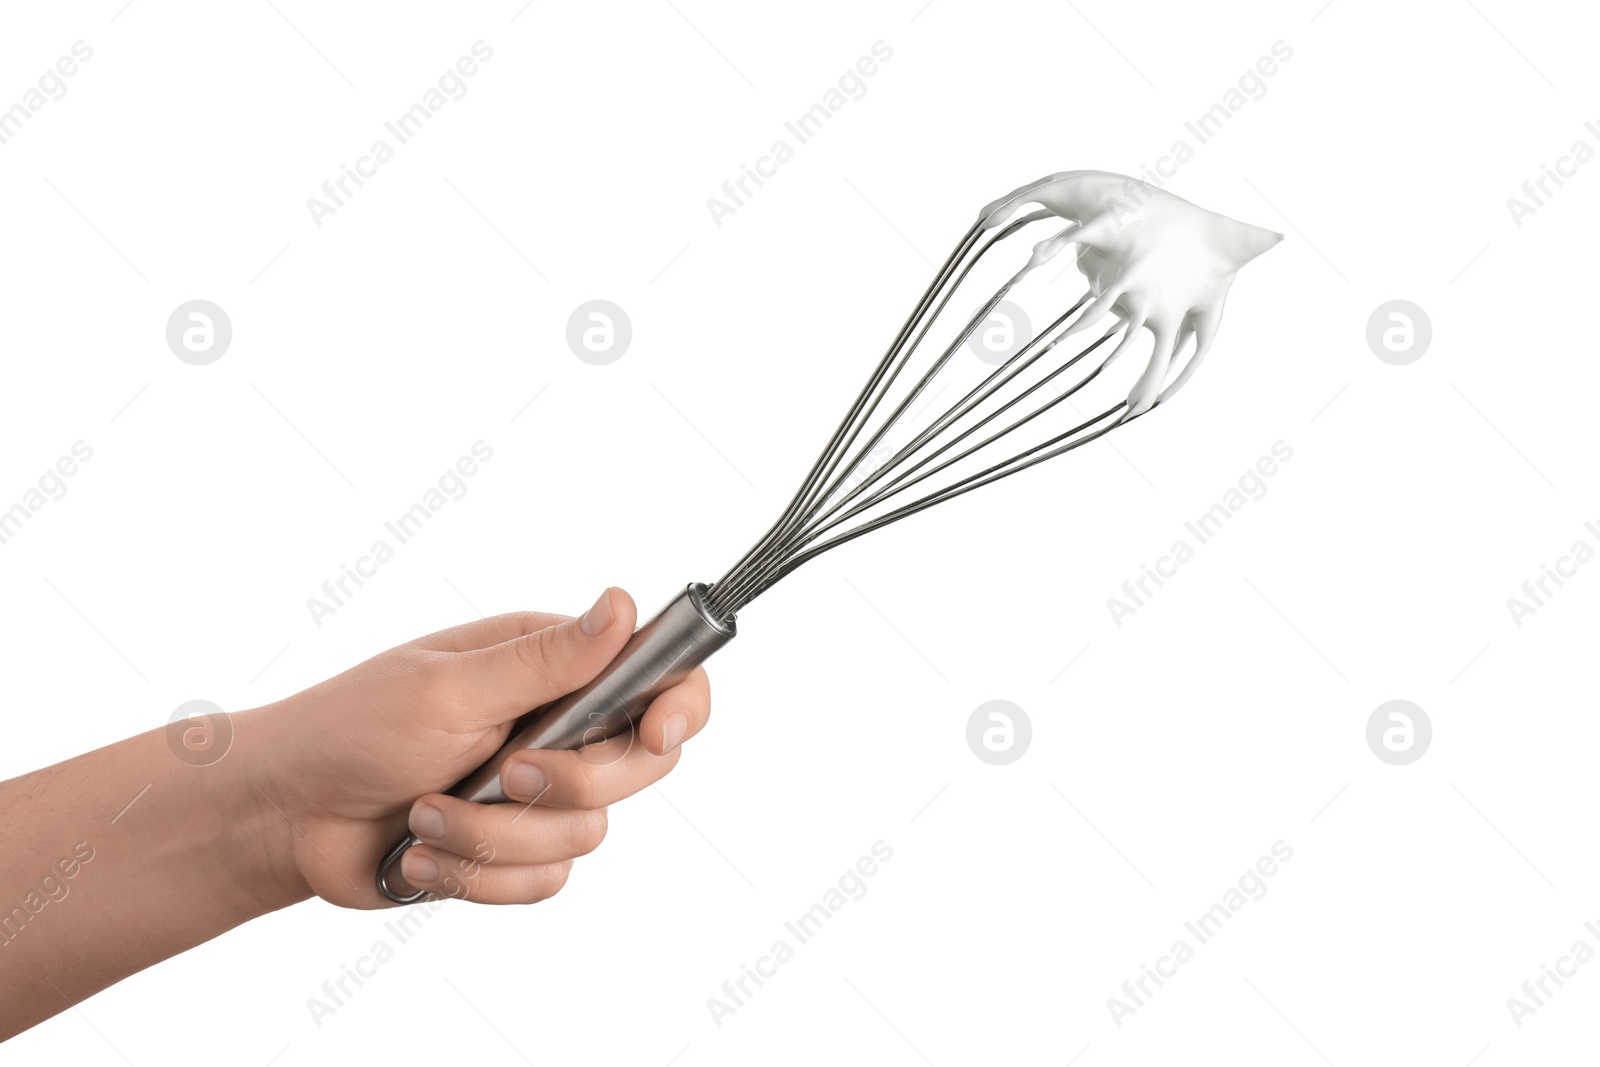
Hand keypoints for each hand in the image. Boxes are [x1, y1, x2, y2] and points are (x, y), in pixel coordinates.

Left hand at [243, 587, 710, 908]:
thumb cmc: (351, 728)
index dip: (679, 707)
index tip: (656, 736)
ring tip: (424, 816)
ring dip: (494, 836)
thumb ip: (547, 660)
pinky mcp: (513, 852)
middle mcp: (558, 725)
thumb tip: (623, 604)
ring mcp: (538, 794)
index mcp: (552, 663)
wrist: (284, 817)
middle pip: (639, 766)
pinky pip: (544, 882)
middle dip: (569, 784)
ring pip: (585, 835)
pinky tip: (420, 855)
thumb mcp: (450, 686)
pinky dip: (476, 876)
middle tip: (506, 773)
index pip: (660, 675)